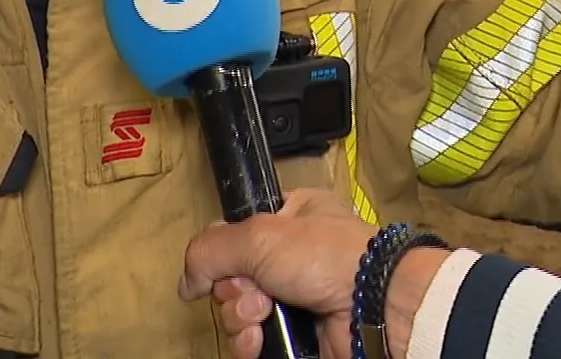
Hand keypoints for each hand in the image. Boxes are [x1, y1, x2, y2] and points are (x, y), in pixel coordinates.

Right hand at [179, 190, 442, 358]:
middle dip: (234, 291)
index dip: (222, 251)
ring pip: (240, 312)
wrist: (373, 307)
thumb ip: (211, 249)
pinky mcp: (298, 333)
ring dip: (240, 320)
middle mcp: (292, 256)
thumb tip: (187, 281)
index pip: (235, 232)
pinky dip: (250, 344)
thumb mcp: (260, 235)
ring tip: (261, 319)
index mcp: (291, 217)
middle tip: (254, 292)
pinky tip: (259, 342)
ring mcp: (296, 297)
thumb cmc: (327, 256)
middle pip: (232, 277)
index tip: (224, 263)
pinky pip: (255, 340)